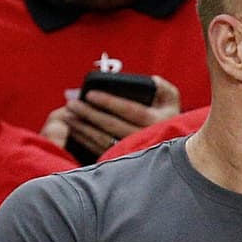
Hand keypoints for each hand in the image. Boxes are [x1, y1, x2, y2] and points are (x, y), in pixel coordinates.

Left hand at [59, 74, 183, 158]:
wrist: (173, 149)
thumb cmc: (167, 116)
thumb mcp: (171, 98)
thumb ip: (160, 86)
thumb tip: (147, 81)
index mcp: (158, 121)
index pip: (129, 110)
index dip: (108, 102)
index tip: (89, 94)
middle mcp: (147, 138)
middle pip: (112, 126)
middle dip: (89, 114)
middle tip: (71, 105)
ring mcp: (135, 152)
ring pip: (104, 140)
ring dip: (84, 128)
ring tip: (68, 116)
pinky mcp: (124, 160)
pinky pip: (102, 151)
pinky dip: (86, 141)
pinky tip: (75, 131)